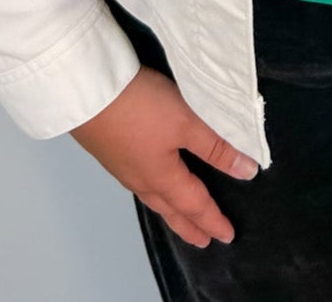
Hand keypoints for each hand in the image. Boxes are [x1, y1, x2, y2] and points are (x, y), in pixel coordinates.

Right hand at [70, 65, 259, 248]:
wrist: (85, 90)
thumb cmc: (140, 105)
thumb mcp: (186, 121)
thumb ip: (216, 146)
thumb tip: (246, 172)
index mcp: (163, 177)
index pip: (195, 204)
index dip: (213, 219)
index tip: (227, 235)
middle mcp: (141, 178)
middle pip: (170, 209)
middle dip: (189, 225)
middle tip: (203, 240)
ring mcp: (121, 166)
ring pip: (152, 197)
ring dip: (169, 211)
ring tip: (177, 217)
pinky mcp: (109, 151)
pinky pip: (137, 184)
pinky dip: (151, 193)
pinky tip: (148, 182)